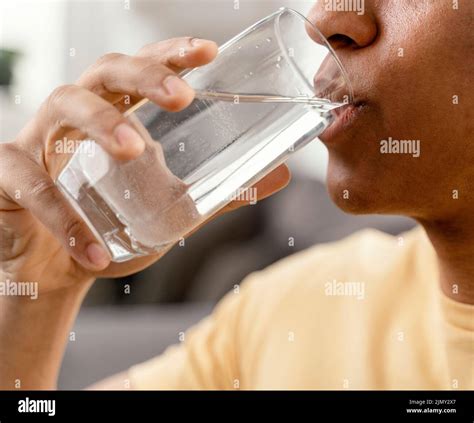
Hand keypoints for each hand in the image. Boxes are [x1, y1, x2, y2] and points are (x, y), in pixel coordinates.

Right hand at [0, 37, 289, 292]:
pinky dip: (65, 218)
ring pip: (63, 105)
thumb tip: (281, 176)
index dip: (171, 54)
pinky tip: (96, 252)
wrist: (59, 270)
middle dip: (143, 74)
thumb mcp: (172, 209)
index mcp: (118, 116)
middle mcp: (78, 116)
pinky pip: (31, 184)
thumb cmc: (114, 227)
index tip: (208, 50)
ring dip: (102, 125)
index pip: (144, 71)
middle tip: (181, 96)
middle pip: (105, 71)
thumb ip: (220, 193)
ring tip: (135, 152)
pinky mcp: (7, 176)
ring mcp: (39, 141)